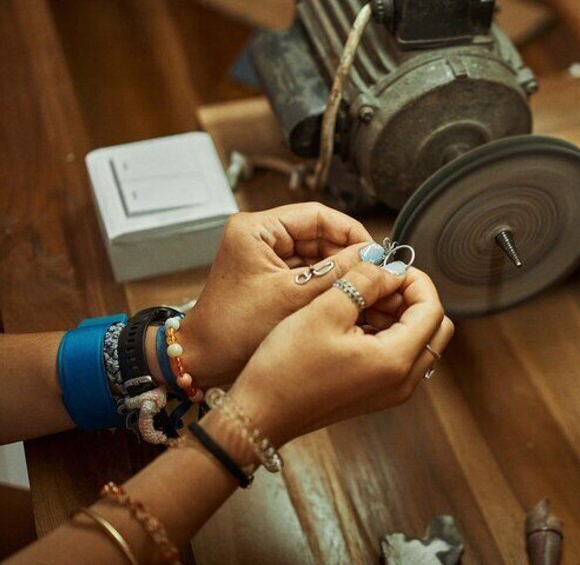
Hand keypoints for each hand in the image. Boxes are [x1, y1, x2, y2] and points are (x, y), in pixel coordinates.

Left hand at [177, 203, 374, 387]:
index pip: (317, 215)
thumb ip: (336, 273)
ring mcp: (266, 257)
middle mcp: (260, 236)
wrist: (203, 360)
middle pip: (320, 234)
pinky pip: (309, 272)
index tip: (376, 252)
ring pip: (318, 254)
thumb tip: (374, 256)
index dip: (351, 231)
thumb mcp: (292, 297)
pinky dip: (328, 283)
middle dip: (349, 253)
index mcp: (257, 229)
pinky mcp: (271, 277)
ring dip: (341, 270)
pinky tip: (347, 295)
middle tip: (377, 271)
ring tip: (367, 285)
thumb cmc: (233, 330)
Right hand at [227, 261, 453, 446]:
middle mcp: (403, 381)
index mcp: (395, 361)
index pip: (433, 309)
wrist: (259, 414)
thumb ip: (364, 282)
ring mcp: (391, 391)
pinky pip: (399, 356)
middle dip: (412, 297)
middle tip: (379, 281)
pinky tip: (354, 319)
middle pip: (434, 327)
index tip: (388, 267)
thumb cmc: (286, 367)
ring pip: (418, 341)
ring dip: (399, 314)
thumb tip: (389, 267)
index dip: (415, 280)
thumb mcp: (325, 310)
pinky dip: (387, 332)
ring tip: (361, 297)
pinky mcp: (377, 393)